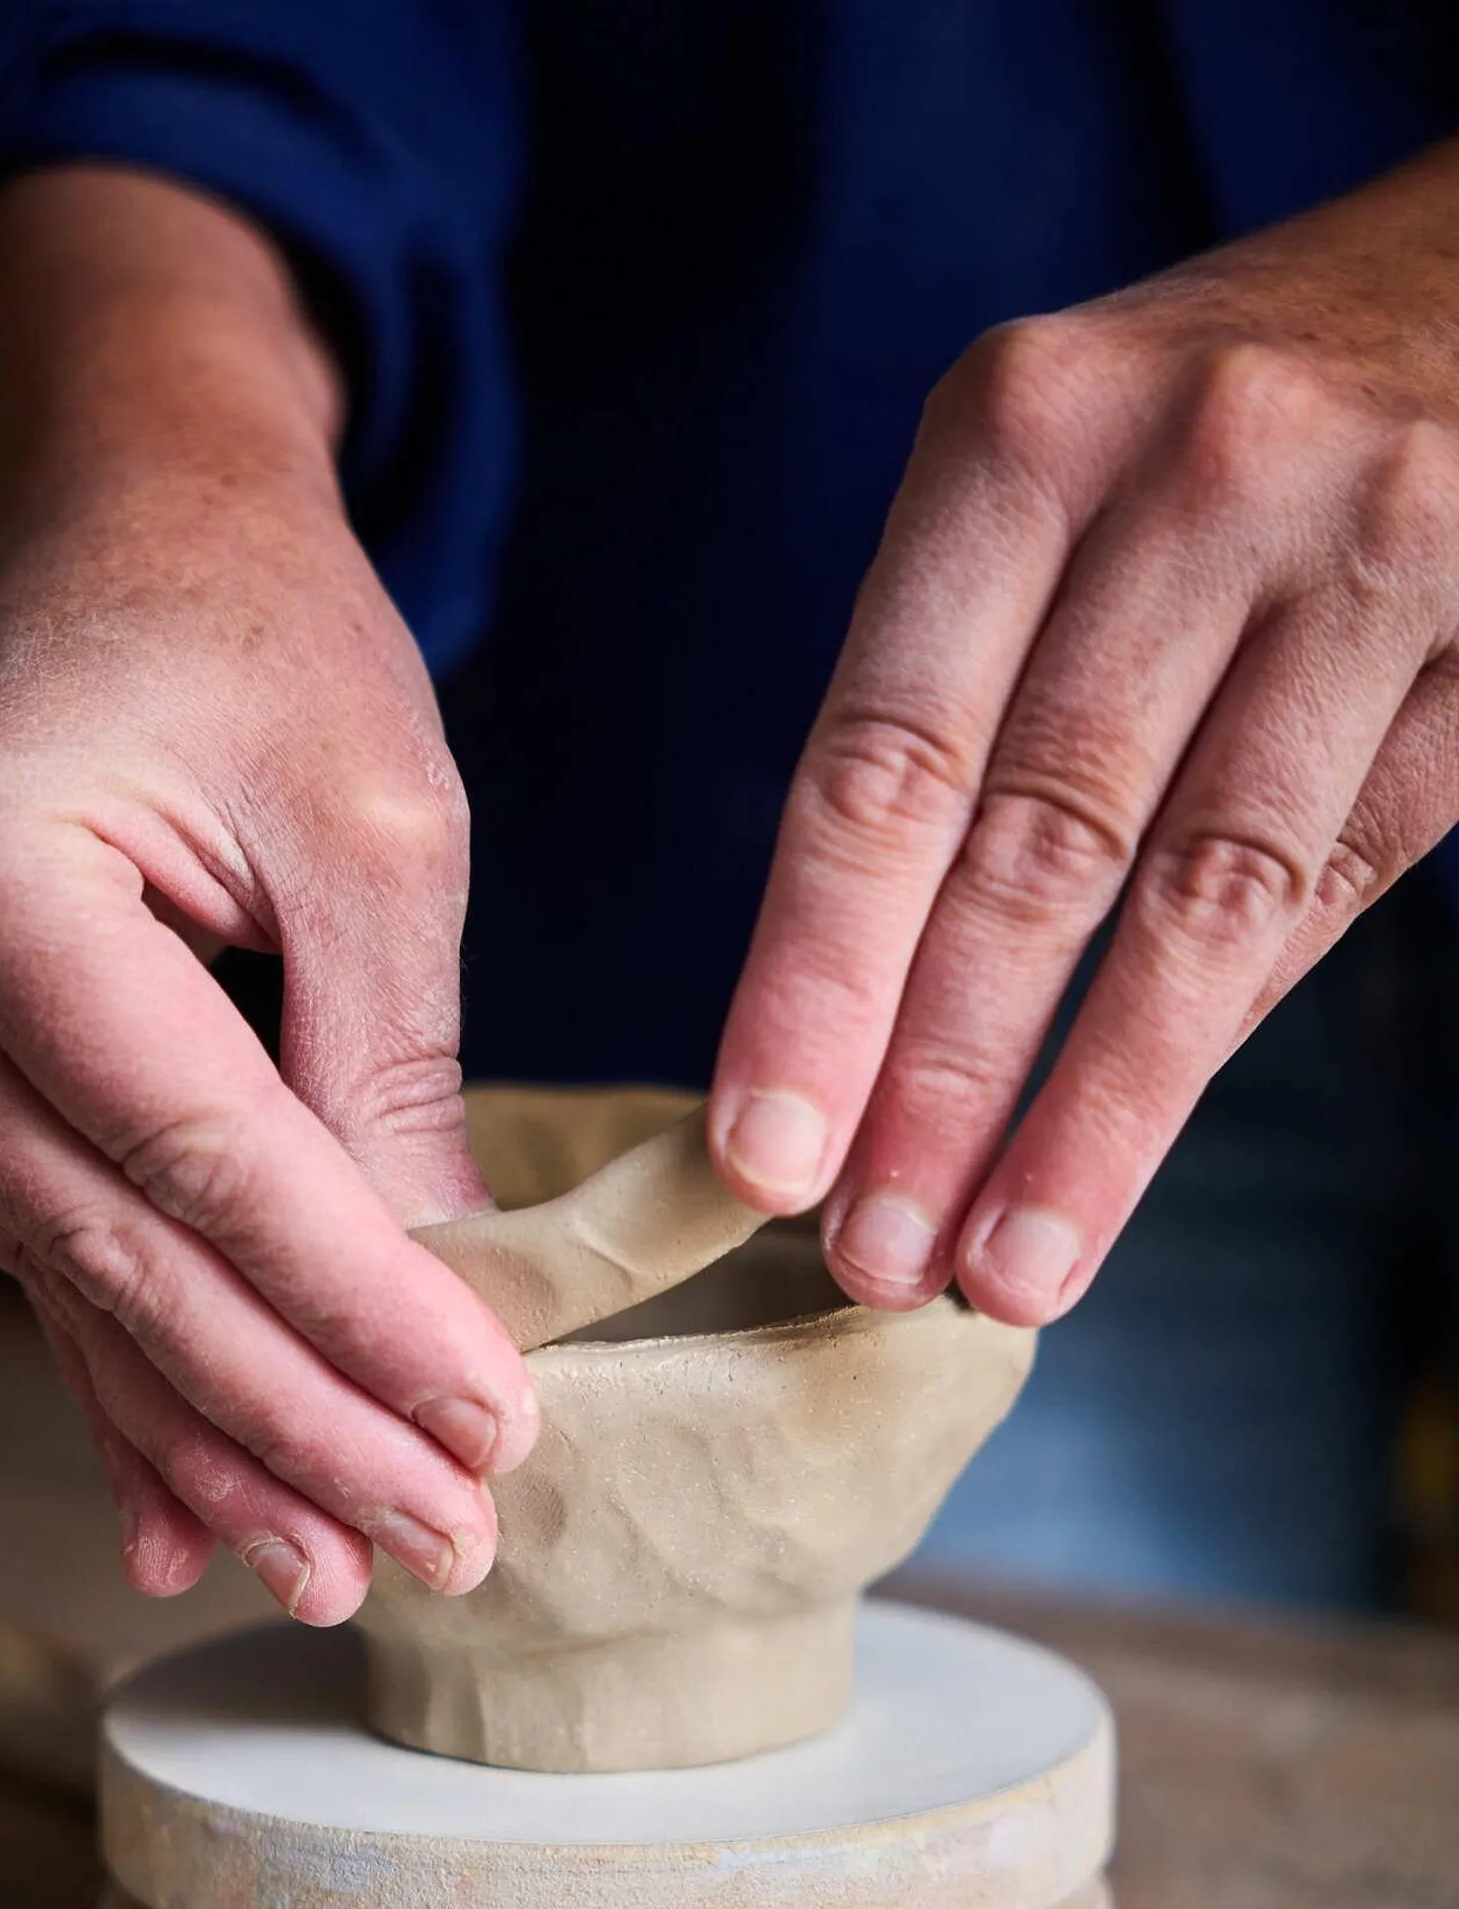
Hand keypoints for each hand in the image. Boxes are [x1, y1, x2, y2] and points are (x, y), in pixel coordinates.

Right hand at [0, 168, 535, 1621]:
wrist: (129, 526)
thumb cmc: (264, 632)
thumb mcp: (377, 830)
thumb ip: (391, 1073)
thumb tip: (442, 1301)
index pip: (196, 1151)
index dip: (353, 1309)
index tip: (490, 1427)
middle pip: (114, 1249)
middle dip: (290, 1415)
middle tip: (431, 1539)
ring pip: (70, 1278)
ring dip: (214, 1432)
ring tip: (337, 1559)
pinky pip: (38, 1246)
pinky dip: (130, 1376)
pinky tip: (187, 1513)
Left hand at [712, 138, 1458, 1324]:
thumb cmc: (1199, 417)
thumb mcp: (1042, 472)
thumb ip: (956, 689)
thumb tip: (847, 1005)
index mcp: (1022, 434)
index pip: (885, 758)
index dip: (814, 979)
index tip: (760, 1155)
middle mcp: (1195, 475)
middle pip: (1033, 849)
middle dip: (939, 1084)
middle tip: (870, 1263)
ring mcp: (1368, 551)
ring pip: (1201, 901)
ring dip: (1090, 1116)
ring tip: (1002, 1271)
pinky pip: (1333, 879)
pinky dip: (1221, 1032)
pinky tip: (1128, 1151)